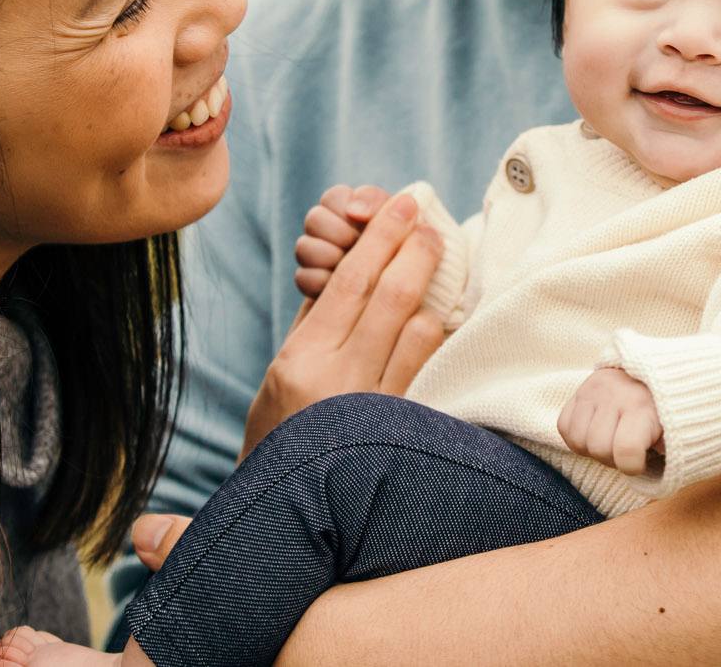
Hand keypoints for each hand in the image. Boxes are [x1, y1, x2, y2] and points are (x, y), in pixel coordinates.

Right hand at [241, 193, 444, 458]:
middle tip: (430, 221)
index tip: (400, 208)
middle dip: (413, 250)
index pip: (347, 281)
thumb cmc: (279, 436)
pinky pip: (423, 366)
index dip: (379, 238)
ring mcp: (368, 405)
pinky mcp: (396, 428)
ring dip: (432, 290)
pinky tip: (439, 314)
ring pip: (414, 328)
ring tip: (441, 260)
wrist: (279, 512)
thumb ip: (314, 325)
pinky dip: (432, 332)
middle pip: (386, 295)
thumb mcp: (281, 374)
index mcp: (298, 358)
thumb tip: (350, 270)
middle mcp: (333, 378)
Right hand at [557, 367, 662, 474]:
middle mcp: (613, 395)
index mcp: (642, 407)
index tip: (641, 462)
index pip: (626, 450)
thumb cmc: (663, 411)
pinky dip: (576, 438)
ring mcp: (591, 391)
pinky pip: (563, 426)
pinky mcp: (577, 392)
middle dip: (612, 459)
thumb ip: (670, 450)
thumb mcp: (676, 429)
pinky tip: (594, 433)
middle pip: (598, 449)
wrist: (648, 373)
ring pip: (578, 440)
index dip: (631, 467)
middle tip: (626, 451)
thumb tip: (669, 469)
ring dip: (592, 449)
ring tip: (610, 441)